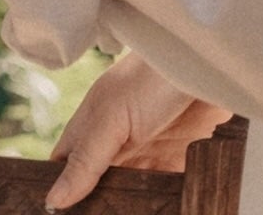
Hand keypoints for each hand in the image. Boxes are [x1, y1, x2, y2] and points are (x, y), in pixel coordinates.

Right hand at [46, 53, 231, 208]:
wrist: (209, 63)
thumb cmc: (151, 78)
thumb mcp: (110, 118)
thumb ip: (86, 159)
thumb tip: (53, 199)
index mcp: (91, 126)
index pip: (66, 165)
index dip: (59, 190)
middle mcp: (117, 140)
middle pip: (100, 184)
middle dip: (99, 204)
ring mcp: (149, 150)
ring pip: (134, 191)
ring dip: (133, 205)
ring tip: (134, 212)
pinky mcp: (180, 160)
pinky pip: (168, 190)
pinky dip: (165, 202)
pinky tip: (166, 207)